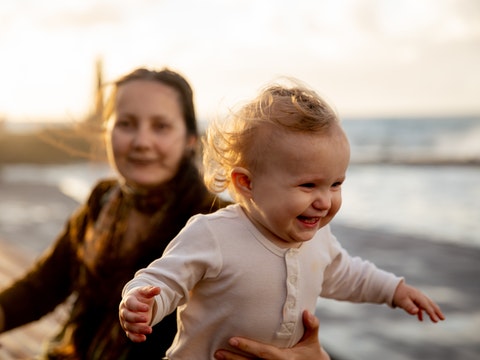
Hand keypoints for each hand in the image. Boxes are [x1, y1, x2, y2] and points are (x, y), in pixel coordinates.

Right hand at [118, 285, 159, 341]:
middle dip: (136, 318)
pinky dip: (136, 338)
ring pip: (129, 327)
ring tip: (150, 330)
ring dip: (138, 329)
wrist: (136, 302)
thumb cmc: (141, 296)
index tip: (147, 308)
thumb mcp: (146, 292)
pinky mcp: (128, 329)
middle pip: (127, 316)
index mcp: (128, 300)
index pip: (130, 304)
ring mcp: (125, 321)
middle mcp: (124, 311)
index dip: (137, 306)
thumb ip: (151, 290)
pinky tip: (144, 338)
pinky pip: (130, 335)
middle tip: (146, 319)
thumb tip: (158, 289)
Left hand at [214, 310, 329, 359]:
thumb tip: (306, 312)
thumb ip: (311, 326)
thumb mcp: (313, 341)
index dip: (247, 346)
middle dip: (233, 359)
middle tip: (217, 351)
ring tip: (217, 355)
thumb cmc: (312, 354)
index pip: (263, 352)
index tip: (232, 340)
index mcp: (284, 359)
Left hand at [393, 281, 444, 321]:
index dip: (432, 313)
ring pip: (426, 304)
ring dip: (432, 312)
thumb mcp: (402, 301)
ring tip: (436, 320)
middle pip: (430, 304)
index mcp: (417, 295)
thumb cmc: (397, 294)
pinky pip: (420, 306)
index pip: (426, 305)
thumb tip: (416, 312)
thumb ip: (409, 307)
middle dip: (436, 311)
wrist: (391, 287)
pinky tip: (420, 319)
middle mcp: (419, 295)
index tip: (436, 320)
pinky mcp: (413, 299)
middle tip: (443, 319)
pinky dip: (422, 312)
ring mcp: (417, 297)